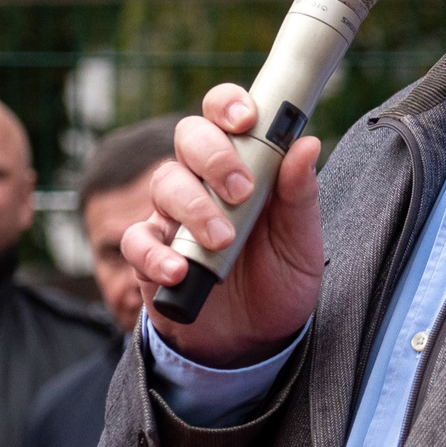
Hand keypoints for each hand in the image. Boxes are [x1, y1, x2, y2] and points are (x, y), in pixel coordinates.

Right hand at [125, 84, 326, 367]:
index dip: (227, 105)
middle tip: (240, 190)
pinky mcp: (151, 256)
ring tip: (222, 241)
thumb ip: (301, 195)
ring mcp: (173, 217)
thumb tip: (308, 143)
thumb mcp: (302, 242)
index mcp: (242, 166)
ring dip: (194, 208)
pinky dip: (156, 254)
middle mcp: (203, 183)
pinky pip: (137, 241)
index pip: (223, 115)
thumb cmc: (278, 279)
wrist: (254, 341)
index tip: (245, 119)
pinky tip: (180, 270)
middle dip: (213, 157)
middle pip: (188, 137)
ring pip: (165, 184)